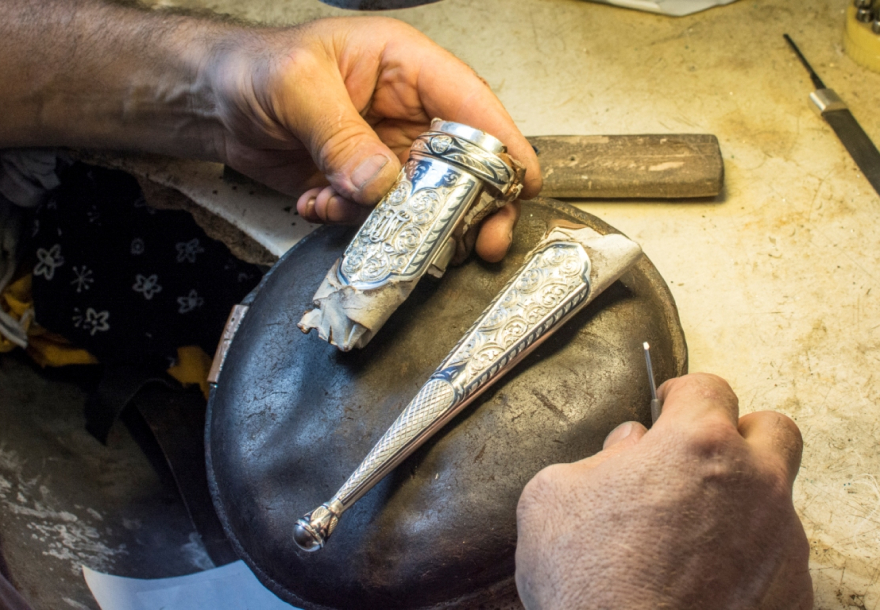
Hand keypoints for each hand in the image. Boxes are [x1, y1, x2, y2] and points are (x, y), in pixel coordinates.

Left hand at [207, 16, 540, 261]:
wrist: (214, 101)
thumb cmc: (255, 66)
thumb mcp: (297, 87)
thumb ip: (341, 135)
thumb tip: (381, 183)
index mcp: (405, 67)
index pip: (470, 104)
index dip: (503, 144)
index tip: (521, 184)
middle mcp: (405, 111)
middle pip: (462, 162)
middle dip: (467, 204)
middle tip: (477, 240)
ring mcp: (385, 151)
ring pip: (421, 199)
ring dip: (393, 220)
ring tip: (346, 208)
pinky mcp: (362, 184)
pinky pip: (378, 216)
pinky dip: (351, 221)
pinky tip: (317, 201)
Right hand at [515, 373, 811, 609]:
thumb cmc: (585, 579)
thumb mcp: (553, 495)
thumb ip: (598, 457)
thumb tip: (628, 448)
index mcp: (697, 444)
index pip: (708, 387)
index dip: (682, 394)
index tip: (667, 406)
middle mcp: (753, 482)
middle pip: (772, 429)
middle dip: (739, 434)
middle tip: (700, 456)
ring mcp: (779, 539)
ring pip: (774, 496)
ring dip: (740, 500)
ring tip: (694, 530)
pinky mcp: (791, 590)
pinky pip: (775, 555)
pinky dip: (747, 556)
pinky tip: (707, 576)